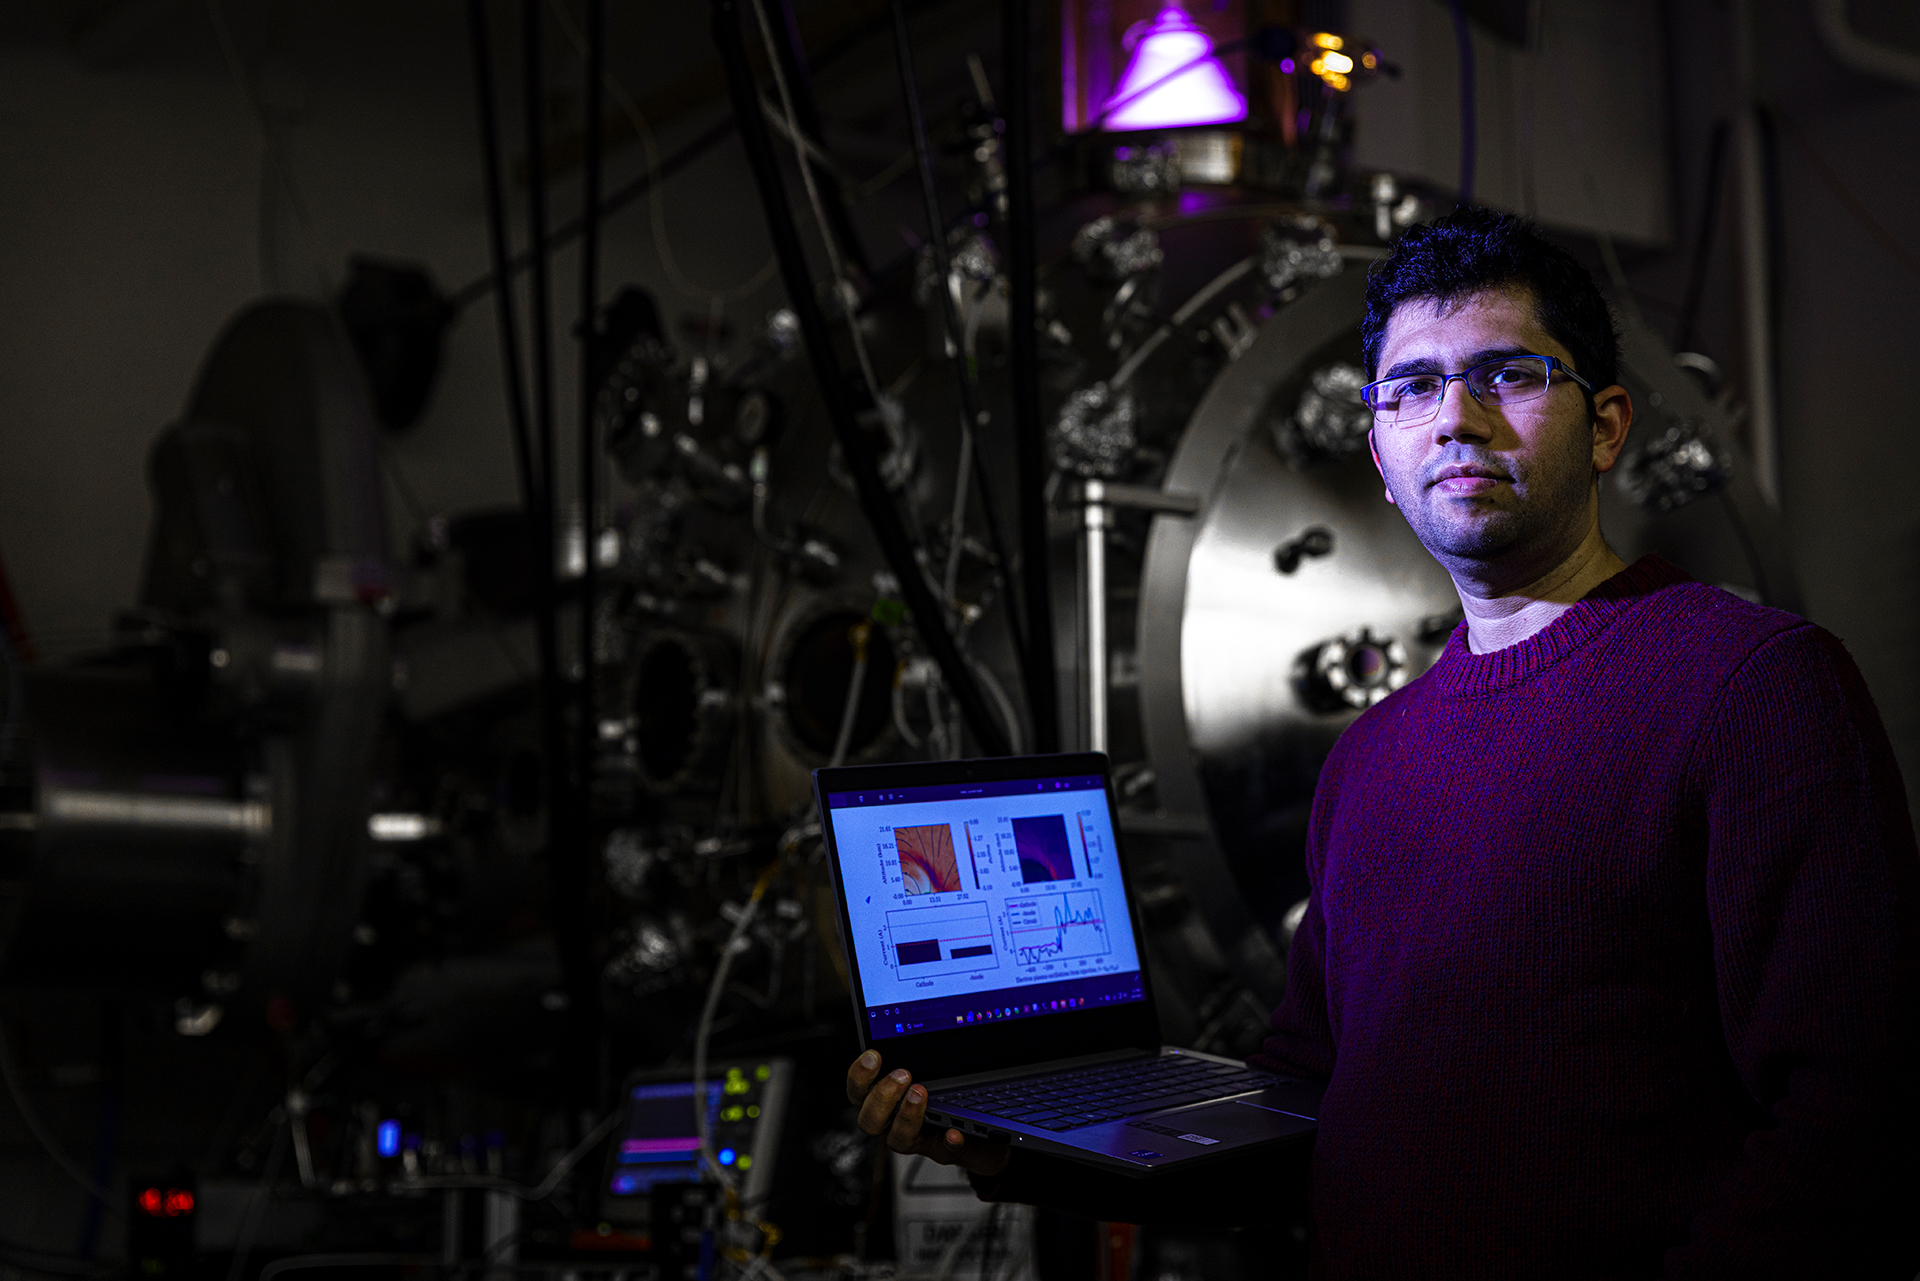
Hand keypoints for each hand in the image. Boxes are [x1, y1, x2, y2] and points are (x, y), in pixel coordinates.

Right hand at [846, 1050, 1011, 1176]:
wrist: (986, 1129)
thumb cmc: (950, 1094)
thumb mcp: (934, 1068)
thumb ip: (920, 1052)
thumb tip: (915, 1020)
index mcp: (888, 1099)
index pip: (859, 1092)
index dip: (859, 1077)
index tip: (874, 1055)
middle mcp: (897, 1122)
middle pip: (869, 1120)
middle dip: (882, 1096)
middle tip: (903, 1074)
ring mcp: (921, 1138)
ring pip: (898, 1139)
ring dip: (907, 1117)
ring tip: (921, 1093)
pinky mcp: (947, 1151)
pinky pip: (944, 1153)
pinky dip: (947, 1143)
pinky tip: (954, 1132)